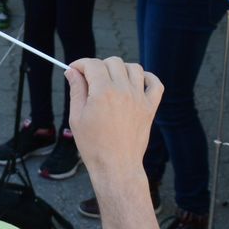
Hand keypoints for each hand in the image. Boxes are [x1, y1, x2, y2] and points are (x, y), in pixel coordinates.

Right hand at [65, 57, 162, 174]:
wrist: (116, 166)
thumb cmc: (93, 145)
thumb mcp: (77, 117)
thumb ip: (76, 90)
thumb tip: (72, 72)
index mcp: (103, 92)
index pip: (92, 64)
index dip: (80, 64)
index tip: (75, 70)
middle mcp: (123, 91)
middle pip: (113, 62)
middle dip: (99, 66)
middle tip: (91, 79)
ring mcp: (140, 98)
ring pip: (134, 68)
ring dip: (121, 69)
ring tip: (112, 81)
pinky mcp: (150, 108)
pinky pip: (155, 84)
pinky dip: (147, 78)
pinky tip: (136, 84)